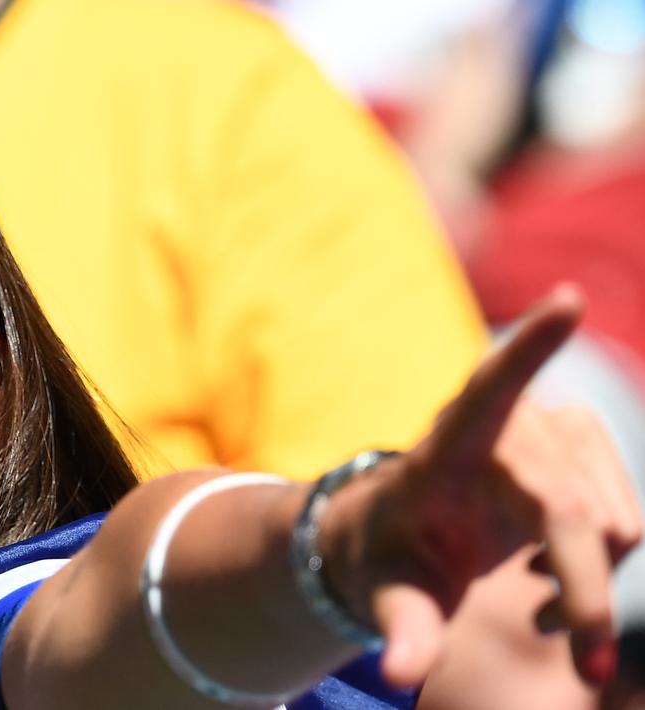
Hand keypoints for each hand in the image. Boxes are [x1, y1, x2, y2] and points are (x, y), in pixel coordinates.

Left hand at [336, 285, 641, 688]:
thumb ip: (401, 628)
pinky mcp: (584, 446)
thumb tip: (400, 674)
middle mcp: (506, 429)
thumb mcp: (387, 593)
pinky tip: (551, 580)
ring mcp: (551, 432)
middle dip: (588, 598)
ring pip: (615, 523)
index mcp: (444, 449)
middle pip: (575, 515)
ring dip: (590, 585)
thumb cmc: (388, 556)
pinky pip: (627, 519)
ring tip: (533, 606)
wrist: (406, 536)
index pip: (487, 390)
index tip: (567, 298)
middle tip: (587, 667)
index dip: (530, 348)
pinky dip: (604, 567)